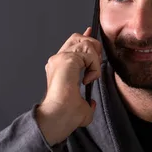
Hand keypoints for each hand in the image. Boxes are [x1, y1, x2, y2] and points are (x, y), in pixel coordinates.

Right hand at [35, 27, 102, 144]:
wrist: (58, 118)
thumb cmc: (65, 116)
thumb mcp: (82, 108)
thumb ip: (87, 103)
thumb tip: (91, 103)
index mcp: (58, 68)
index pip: (72, 45)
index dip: (85, 40)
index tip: (90, 33)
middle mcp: (57, 60)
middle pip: (78, 38)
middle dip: (93, 48)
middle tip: (94, 68)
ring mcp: (60, 58)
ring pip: (86, 44)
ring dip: (95, 59)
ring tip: (90, 76)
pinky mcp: (67, 59)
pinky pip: (89, 53)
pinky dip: (94, 66)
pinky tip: (87, 80)